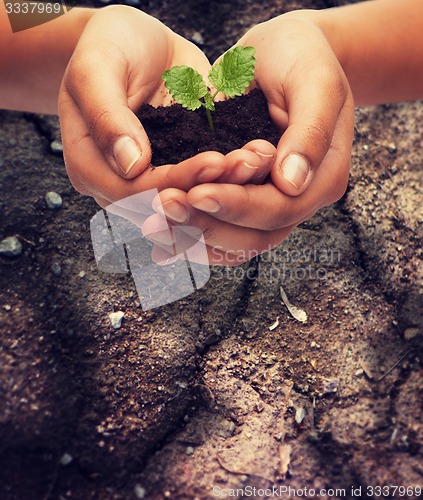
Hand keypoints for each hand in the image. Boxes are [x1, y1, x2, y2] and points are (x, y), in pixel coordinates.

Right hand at [59, 6, 272, 207]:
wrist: (135, 42)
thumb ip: (107, 116)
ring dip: (225, 187)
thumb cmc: (109, 46)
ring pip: (188, 200)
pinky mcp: (177, 169)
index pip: (132, 192)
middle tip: (248, 164)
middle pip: (164, 204)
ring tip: (257, 161)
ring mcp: (151, 180)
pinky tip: (254, 160)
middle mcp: (120, 183)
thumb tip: (131, 165)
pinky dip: (229, 176)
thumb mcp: (98, 68)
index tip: (213, 161)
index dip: (174, 182)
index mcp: (89, 167)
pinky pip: (202, 182)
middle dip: (208, 188)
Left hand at [146, 12, 354, 264]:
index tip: (197, 194)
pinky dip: (191, 234)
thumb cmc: (302, 58)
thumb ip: (310, 131)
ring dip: (193, 235)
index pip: (279, 208)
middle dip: (207, 224)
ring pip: (233, 241)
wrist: (285, 53)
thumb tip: (292, 182)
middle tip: (165, 205)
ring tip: (153, 222)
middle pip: (254, 236)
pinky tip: (159, 232)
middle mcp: (297, 199)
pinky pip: (220, 228)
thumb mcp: (315, 81)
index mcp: (323, 178)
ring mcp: (270, 202)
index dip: (238, 206)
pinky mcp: (245, 197)